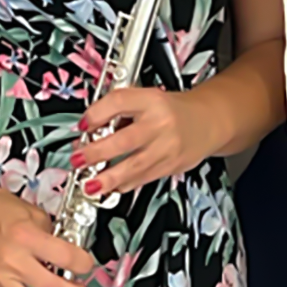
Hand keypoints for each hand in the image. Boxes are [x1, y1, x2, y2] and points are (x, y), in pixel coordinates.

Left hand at [71, 86, 225, 197]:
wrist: (208, 121)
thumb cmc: (173, 110)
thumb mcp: (147, 98)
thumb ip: (120, 110)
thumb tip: (90, 128)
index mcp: (151, 100)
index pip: (120, 102)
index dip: (97, 113)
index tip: (82, 124)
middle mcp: (160, 123)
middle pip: (126, 139)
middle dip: (97, 152)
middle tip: (78, 159)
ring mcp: (167, 147)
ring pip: (135, 166)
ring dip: (108, 178)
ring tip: (90, 185)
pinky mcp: (171, 165)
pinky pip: (144, 178)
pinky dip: (125, 184)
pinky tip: (112, 188)